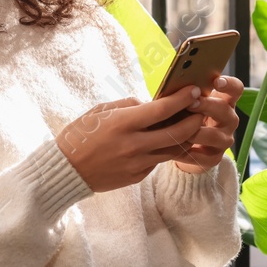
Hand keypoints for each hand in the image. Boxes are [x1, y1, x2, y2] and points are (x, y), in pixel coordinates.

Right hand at [56, 84, 216, 192]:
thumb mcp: (99, 111)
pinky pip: (158, 161)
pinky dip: (165, 150)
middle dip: (195, 119)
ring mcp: (137, 163)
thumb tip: (150, 104)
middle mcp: (134, 145)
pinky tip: (166, 141)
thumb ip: (128, 106)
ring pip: (174, 150)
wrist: (65, 171)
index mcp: (123, 124)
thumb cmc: (79, 135)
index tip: (194, 90)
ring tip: (192, 125)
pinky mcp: (137, 176)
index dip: (183, 99)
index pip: (162, 109)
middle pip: (178, 133)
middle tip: (202, 109)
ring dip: (187, 137)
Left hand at [169, 74, 242, 174]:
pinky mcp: (214, 157)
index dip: (228, 84)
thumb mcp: (188, 103)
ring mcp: (224, 140)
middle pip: (224, 110)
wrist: (186, 147)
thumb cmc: (185, 117)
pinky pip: (202, 156)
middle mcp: (229, 120)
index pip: (236, 89)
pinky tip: (172, 147)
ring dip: (194, 131)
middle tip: (190, 103)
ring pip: (213, 135)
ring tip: (176, 128)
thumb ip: (186, 95)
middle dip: (206, 105)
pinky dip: (186, 151)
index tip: (216, 81)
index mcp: (225, 101)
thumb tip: (170, 87)